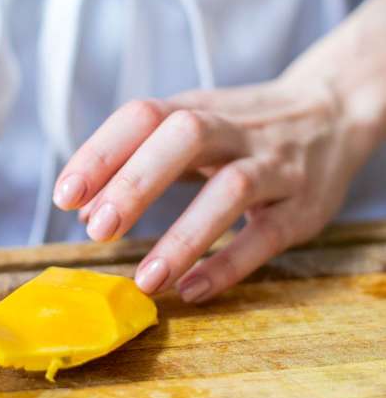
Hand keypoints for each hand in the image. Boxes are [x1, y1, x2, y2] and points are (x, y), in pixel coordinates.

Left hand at [53, 76, 378, 302]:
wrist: (331, 111)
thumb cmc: (241, 128)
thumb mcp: (192, 125)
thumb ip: (138, 160)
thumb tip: (84, 209)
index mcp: (196, 108)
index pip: (143, 115)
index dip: (100, 152)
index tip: (66, 196)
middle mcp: (235, 129)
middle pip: (185, 136)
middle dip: (136, 182)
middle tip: (98, 229)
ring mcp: (273, 164)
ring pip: (231, 189)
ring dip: (184, 236)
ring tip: (146, 278)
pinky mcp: (303, 205)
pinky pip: (266, 235)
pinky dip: (228, 264)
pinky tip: (191, 289)